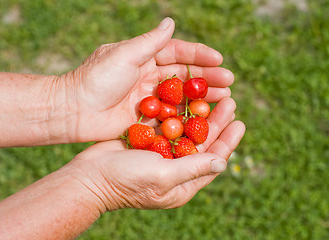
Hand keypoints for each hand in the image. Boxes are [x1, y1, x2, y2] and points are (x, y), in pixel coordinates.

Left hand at [55, 17, 233, 141]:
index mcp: (144, 57)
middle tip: (229, 82)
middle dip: (207, 78)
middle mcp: (149, 76)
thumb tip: (170, 21)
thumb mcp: (123, 55)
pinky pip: (171, 116)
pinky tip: (205, 118)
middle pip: (184, 75)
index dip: (199, 55)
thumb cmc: (96, 79)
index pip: (177, 53)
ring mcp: (149, 99)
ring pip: (182, 96)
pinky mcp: (146, 118)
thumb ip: (149, 42)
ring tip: (225, 98)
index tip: (219, 59)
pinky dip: (188, 117)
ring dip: (203, 97)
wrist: (73, 110)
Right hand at [67, 97, 244, 210]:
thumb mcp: (162, 176)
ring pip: (188, 131)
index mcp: (184, 183)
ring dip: (200, 114)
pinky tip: (186, 97)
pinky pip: (170, 125)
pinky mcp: (149, 142)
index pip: (213, 160)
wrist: (89, 176)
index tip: (240, 123)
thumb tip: (222, 163)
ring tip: (213, 95)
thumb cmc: (126, 181)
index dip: (228, 142)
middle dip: (216, 122)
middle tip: (229, 100)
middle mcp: (176, 168)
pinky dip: (179, 112)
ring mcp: (163, 154)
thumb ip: (193, 169)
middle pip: (203, 142)